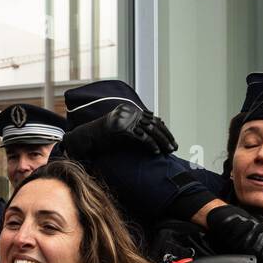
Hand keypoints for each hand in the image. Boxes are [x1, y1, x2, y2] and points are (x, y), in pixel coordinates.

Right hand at [61, 104, 177, 157]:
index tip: (171, 140)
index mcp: (131, 110)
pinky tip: (157, 152)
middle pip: (154, 124)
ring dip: (162, 141)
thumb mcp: (123, 127)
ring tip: (169, 150)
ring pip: (151, 130)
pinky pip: (142, 137)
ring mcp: (126, 120)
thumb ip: (136, 126)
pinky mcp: (123, 129)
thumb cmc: (105, 136)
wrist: (88, 137)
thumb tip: (154, 127)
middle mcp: (130, 112)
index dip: (164, 130)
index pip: (153, 119)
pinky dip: (151, 145)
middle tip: (174, 146)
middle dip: (166, 136)